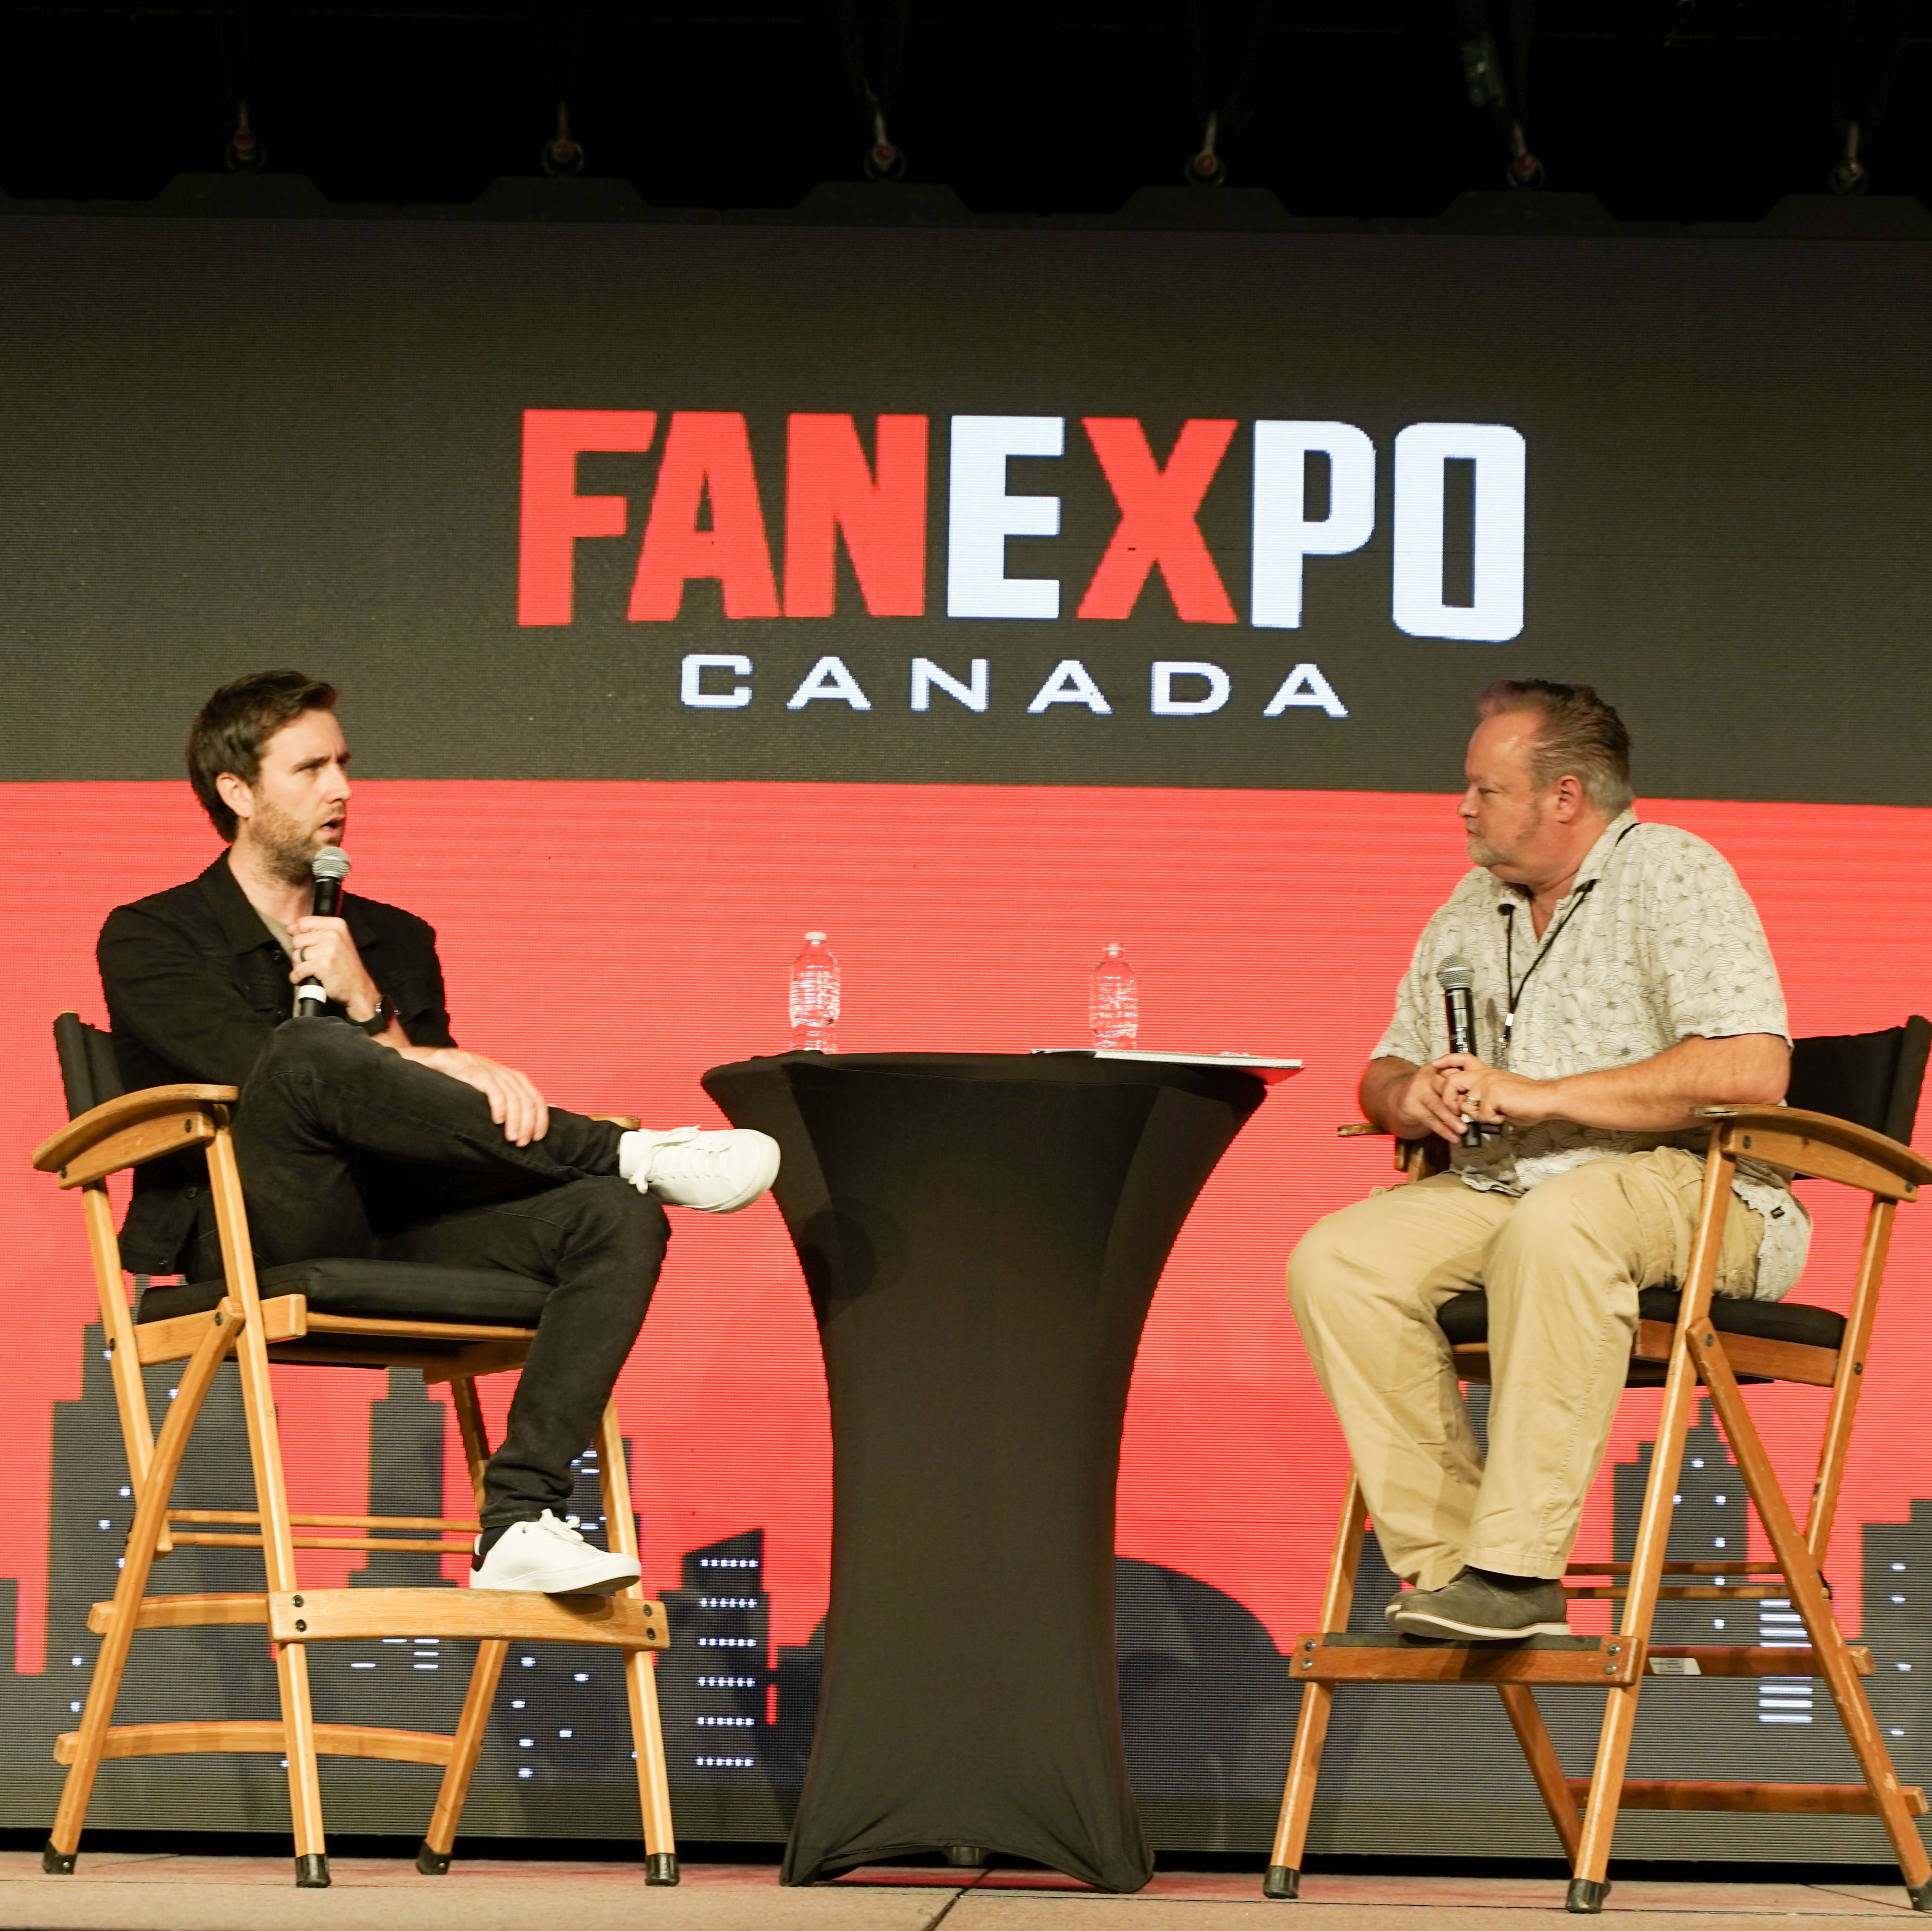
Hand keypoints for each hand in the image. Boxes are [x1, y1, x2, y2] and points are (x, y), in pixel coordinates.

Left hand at [287, 914, 379, 1019]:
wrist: (358, 988)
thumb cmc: (345, 966)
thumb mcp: (337, 941)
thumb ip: (316, 932)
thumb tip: (290, 928)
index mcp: (336, 925)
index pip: (303, 923)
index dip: (299, 935)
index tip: (306, 945)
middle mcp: (333, 934)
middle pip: (297, 940)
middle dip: (300, 953)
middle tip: (313, 961)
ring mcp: (329, 949)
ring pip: (296, 955)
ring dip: (299, 966)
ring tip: (312, 970)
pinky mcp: (323, 965)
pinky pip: (298, 970)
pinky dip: (298, 977)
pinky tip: (306, 978)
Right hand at [410, 1046, 549, 1146]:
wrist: (424, 1061)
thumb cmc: (453, 1083)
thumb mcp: (481, 1092)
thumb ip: (502, 1103)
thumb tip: (524, 1124)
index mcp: (507, 1076)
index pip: (534, 1096)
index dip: (540, 1118)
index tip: (538, 1138)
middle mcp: (500, 1071)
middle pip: (526, 1098)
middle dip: (528, 1123)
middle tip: (522, 1143)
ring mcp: (485, 1068)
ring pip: (512, 1095)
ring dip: (516, 1119)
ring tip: (512, 1138)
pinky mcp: (470, 1069)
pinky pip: (491, 1087)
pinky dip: (499, 1105)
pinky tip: (497, 1120)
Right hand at [1392, 1059, 1480, 1141]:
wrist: (1400, 1100)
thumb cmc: (1428, 1093)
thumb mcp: (1439, 1083)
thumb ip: (1455, 1086)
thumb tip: (1476, 1099)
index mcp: (1436, 1068)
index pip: (1453, 1073)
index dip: (1465, 1085)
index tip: (1476, 1098)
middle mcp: (1425, 1077)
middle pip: (1445, 1087)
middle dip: (1459, 1102)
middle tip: (1471, 1114)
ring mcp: (1416, 1091)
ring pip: (1437, 1105)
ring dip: (1451, 1119)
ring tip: (1463, 1130)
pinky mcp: (1410, 1106)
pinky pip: (1430, 1119)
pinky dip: (1443, 1129)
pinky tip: (1453, 1137)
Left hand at [1429, 1052, 1558, 1129]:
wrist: (1546, 1098)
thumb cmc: (1527, 1100)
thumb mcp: (1500, 1095)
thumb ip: (1484, 1097)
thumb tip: (1470, 1107)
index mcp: (1486, 1073)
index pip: (1461, 1060)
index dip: (1446, 1061)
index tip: (1434, 1065)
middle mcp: (1484, 1075)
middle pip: (1452, 1081)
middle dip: (1448, 1099)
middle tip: (1455, 1111)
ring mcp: (1487, 1083)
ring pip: (1465, 1103)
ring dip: (1476, 1115)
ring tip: (1493, 1114)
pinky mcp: (1492, 1094)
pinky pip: (1482, 1115)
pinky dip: (1493, 1120)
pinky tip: (1505, 1115)